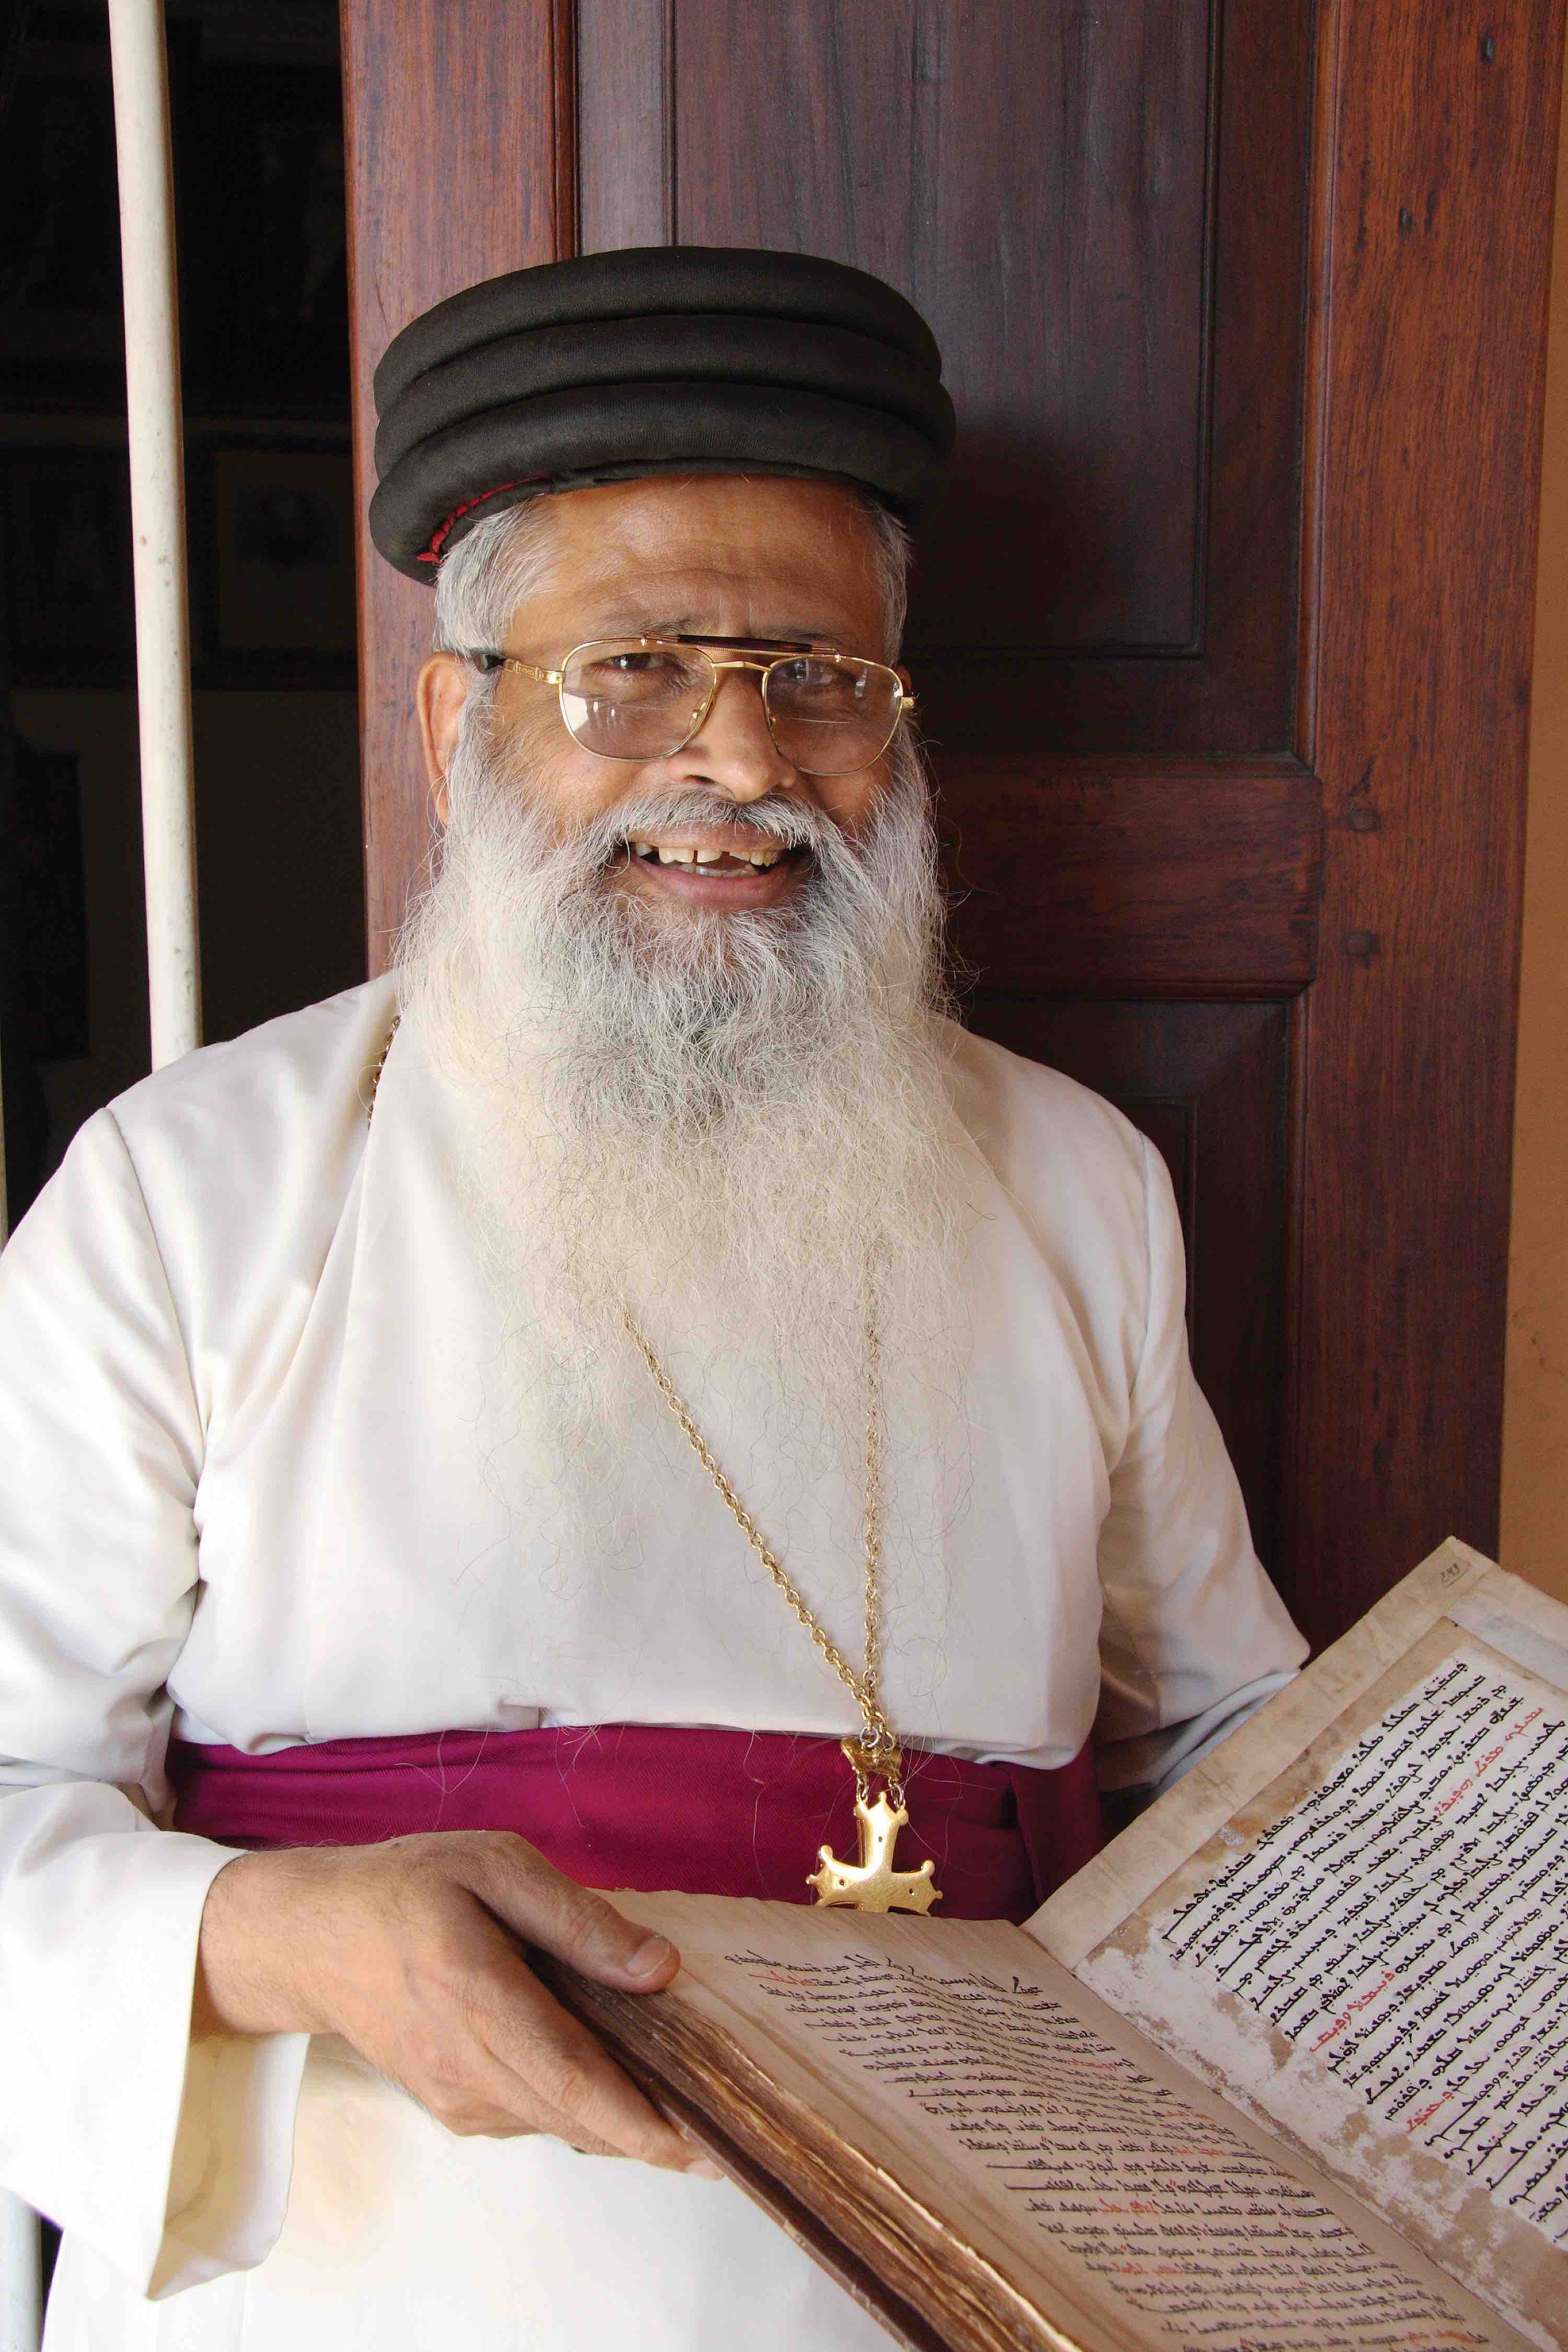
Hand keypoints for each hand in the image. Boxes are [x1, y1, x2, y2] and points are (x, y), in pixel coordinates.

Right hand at [193, 1830, 715, 2173]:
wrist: (315, 1939)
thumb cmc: (409, 1887)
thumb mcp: (495, 1866)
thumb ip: (578, 1920)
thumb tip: (659, 1968)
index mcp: (477, 1997)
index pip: (576, 2080)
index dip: (646, 2120)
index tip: (711, 2144)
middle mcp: (467, 2066)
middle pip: (581, 2117)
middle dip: (661, 2134)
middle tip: (734, 2132)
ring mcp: (459, 2098)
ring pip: (564, 2123)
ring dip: (627, 2120)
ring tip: (696, 2100)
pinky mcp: (458, 2108)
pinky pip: (539, 2114)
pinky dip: (587, 2106)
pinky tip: (626, 2078)